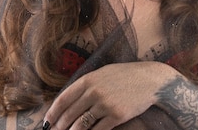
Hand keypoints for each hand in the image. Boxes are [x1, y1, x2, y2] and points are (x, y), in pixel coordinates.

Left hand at [43, 61, 177, 129]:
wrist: (149, 80)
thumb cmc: (125, 75)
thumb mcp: (102, 73)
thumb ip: (86, 84)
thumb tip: (70, 98)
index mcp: (88, 80)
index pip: (63, 99)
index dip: (53, 112)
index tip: (47, 122)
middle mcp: (94, 92)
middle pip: (70, 114)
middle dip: (60, 126)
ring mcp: (105, 104)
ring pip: (81, 124)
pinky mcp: (116, 116)